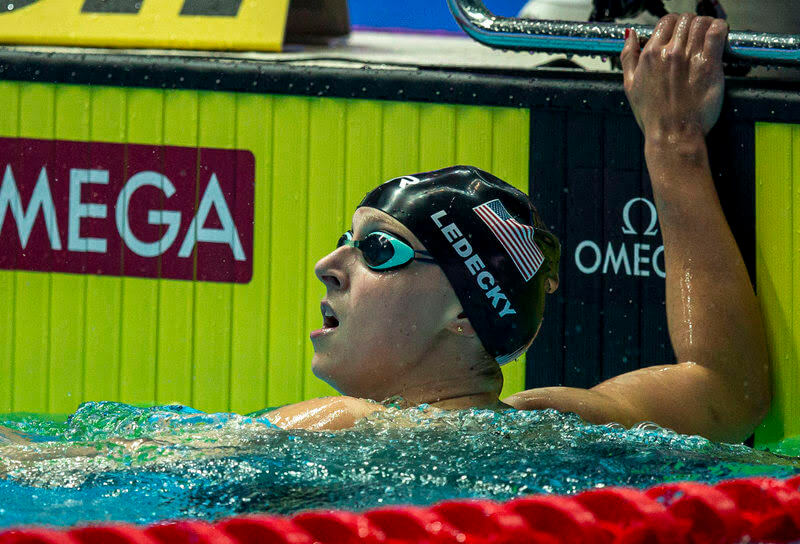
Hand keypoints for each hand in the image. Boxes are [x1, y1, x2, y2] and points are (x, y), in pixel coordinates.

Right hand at [621, 14, 727, 141]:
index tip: (679, 34)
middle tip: (695, 37)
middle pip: (685, 19)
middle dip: (691, 24)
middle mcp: (669, 52)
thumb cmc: (653, 116)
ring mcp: (690, 57)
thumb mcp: (630, 86)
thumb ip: (628, 57)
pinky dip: (720, 28)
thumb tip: (630, 35)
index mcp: (650, 55)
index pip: (666, 22)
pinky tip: (719, 35)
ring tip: (708, 37)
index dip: (674, 25)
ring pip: (702, 22)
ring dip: (706, 25)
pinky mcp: (709, 64)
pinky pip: (717, 32)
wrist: (672, 135)